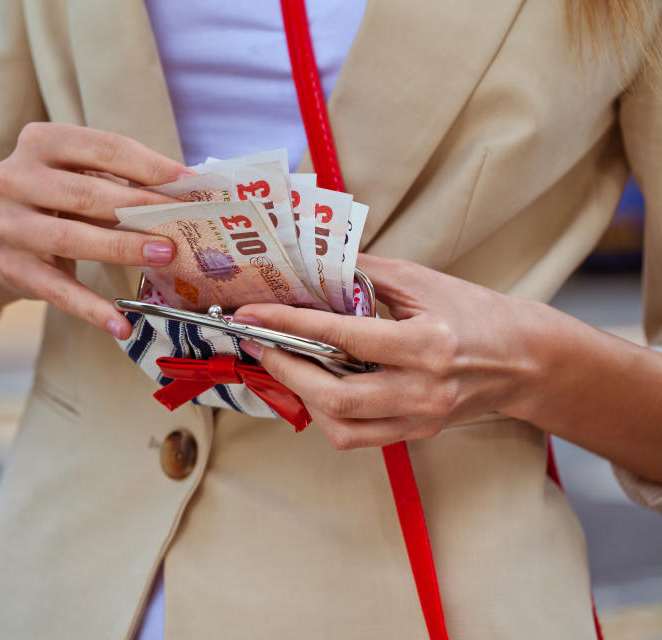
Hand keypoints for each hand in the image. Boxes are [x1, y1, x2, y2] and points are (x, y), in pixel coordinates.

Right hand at [0, 123, 191, 337]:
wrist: (5, 233)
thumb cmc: (60, 197)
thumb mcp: (84, 175)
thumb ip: (126, 179)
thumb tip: (187, 193)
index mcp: (41, 141)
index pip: (103, 148)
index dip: (150, 166)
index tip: (190, 184)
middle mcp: (14, 177)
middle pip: (85, 193)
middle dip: (139, 208)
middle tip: (181, 224)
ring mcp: (8, 224)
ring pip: (70, 237)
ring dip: (121, 248)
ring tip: (163, 255)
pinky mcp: (12, 267)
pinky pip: (56, 290)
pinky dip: (91, 308)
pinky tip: (121, 324)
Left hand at [235, 254, 548, 449]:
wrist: (527, 360)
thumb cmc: (475, 312)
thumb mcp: (422, 280)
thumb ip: (364, 273)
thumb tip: (310, 262)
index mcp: (427, 344)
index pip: (343, 337)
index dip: (289, 325)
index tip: (252, 315)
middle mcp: (423, 389)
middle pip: (335, 398)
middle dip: (286, 370)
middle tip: (260, 343)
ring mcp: (420, 418)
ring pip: (342, 427)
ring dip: (302, 397)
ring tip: (285, 364)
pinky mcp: (416, 433)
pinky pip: (358, 436)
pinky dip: (327, 413)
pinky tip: (315, 385)